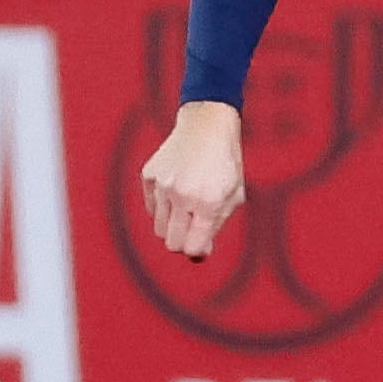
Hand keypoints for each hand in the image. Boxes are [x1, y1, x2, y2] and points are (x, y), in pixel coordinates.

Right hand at [140, 101, 247, 260]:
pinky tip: (176, 187)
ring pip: (158, 228)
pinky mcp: (149, 175)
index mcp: (208, 202)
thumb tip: (195, 255)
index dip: (197, 251)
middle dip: (182, 242)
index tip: (202, 244)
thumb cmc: (225, 164)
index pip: (191, 248)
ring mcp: (162, 184)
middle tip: (192, 228)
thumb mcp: (233, 196)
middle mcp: (183, 194)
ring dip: (172, 224)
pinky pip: (150, 208)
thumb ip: (215, 228)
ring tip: (186, 205)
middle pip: (171, 243)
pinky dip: (162, 206)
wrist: (206, 125)